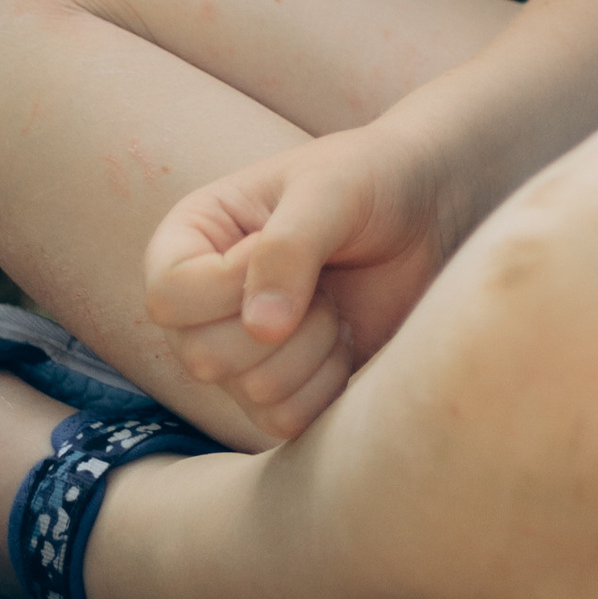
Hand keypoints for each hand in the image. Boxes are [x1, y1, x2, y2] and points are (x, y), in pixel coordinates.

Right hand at [141, 124, 453, 444]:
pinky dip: (326, 383)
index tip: (279, 244)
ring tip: (334, 303)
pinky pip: (285, 420)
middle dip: (282, 323)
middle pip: (202, 356)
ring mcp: (238, 351)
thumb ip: (289, 247)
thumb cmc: (370, 177)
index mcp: (190, 239)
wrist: (427, 208)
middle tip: (321, 278)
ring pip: (251, 392)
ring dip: (313, 348)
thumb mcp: (330, 189)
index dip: (227, 286)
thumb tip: (262, 329)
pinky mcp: (281, 387)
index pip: (169, 296)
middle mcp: (201, 303)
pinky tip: (343, 336)